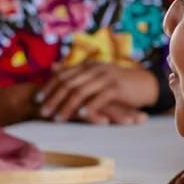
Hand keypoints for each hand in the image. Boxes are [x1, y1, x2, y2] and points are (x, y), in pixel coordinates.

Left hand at [35, 63, 156, 123]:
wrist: (146, 84)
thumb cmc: (118, 84)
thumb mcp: (95, 76)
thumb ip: (75, 73)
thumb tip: (52, 68)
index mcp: (87, 66)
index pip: (62, 74)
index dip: (48, 87)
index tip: (37, 100)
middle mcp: (94, 69)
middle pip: (68, 83)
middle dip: (53, 98)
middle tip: (42, 112)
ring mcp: (105, 77)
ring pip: (81, 91)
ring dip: (67, 106)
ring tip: (58, 118)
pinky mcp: (117, 88)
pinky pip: (99, 97)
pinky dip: (90, 107)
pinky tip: (82, 116)